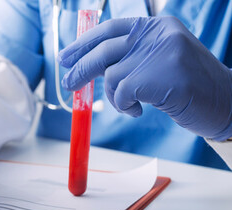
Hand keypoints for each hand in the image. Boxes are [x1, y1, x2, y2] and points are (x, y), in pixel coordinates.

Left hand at [59, 16, 231, 140]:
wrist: (226, 103)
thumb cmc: (188, 86)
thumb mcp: (160, 60)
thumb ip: (131, 55)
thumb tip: (85, 63)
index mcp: (157, 26)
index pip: (110, 29)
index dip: (83, 43)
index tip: (65, 56)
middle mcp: (158, 35)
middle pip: (104, 50)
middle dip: (80, 68)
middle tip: (68, 84)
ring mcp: (161, 55)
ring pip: (111, 75)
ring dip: (112, 96)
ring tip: (129, 104)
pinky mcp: (159, 78)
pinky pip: (121, 93)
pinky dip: (124, 106)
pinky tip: (139, 110)